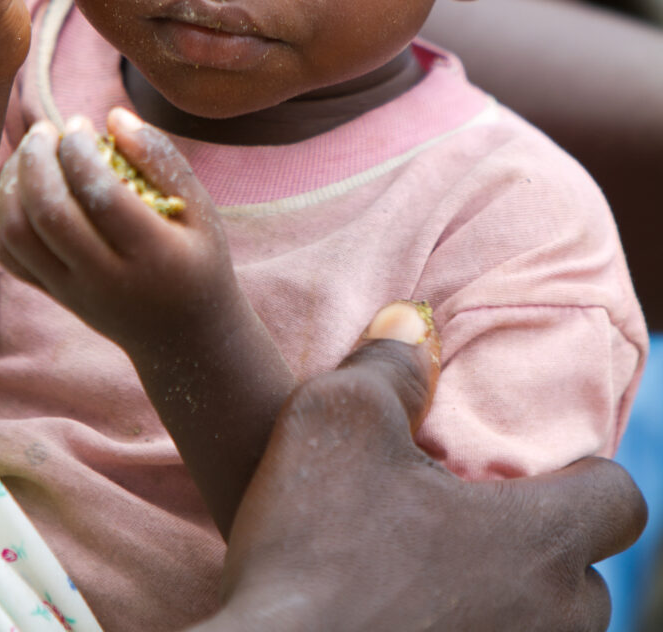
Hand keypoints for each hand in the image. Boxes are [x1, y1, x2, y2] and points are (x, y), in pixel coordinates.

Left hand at [0, 108, 295, 535]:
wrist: (182, 335)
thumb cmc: (196, 258)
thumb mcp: (201, 210)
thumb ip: (162, 159)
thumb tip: (113, 115)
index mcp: (153, 255)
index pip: (101, 197)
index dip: (80, 152)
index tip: (81, 124)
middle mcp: (106, 279)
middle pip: (49, 215)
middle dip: (37, 160)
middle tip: (45, 130)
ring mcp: (73, 291)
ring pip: (18, 234)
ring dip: (13, 184)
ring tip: (30, 153)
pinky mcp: (53, 294)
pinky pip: (8, 255)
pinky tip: (15, 186)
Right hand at [193, 325, 646, 631]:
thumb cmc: (312, 549)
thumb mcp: (339, 415)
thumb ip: (390, 364)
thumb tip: (411, 329)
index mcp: (536, 542)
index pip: (619, 503)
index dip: (585, 474)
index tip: (531, 467)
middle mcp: (545, 623)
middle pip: (588, 583)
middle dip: (547, 547)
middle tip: (476, 518)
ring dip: (511, 599)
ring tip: (438, 572)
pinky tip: (406, 616)